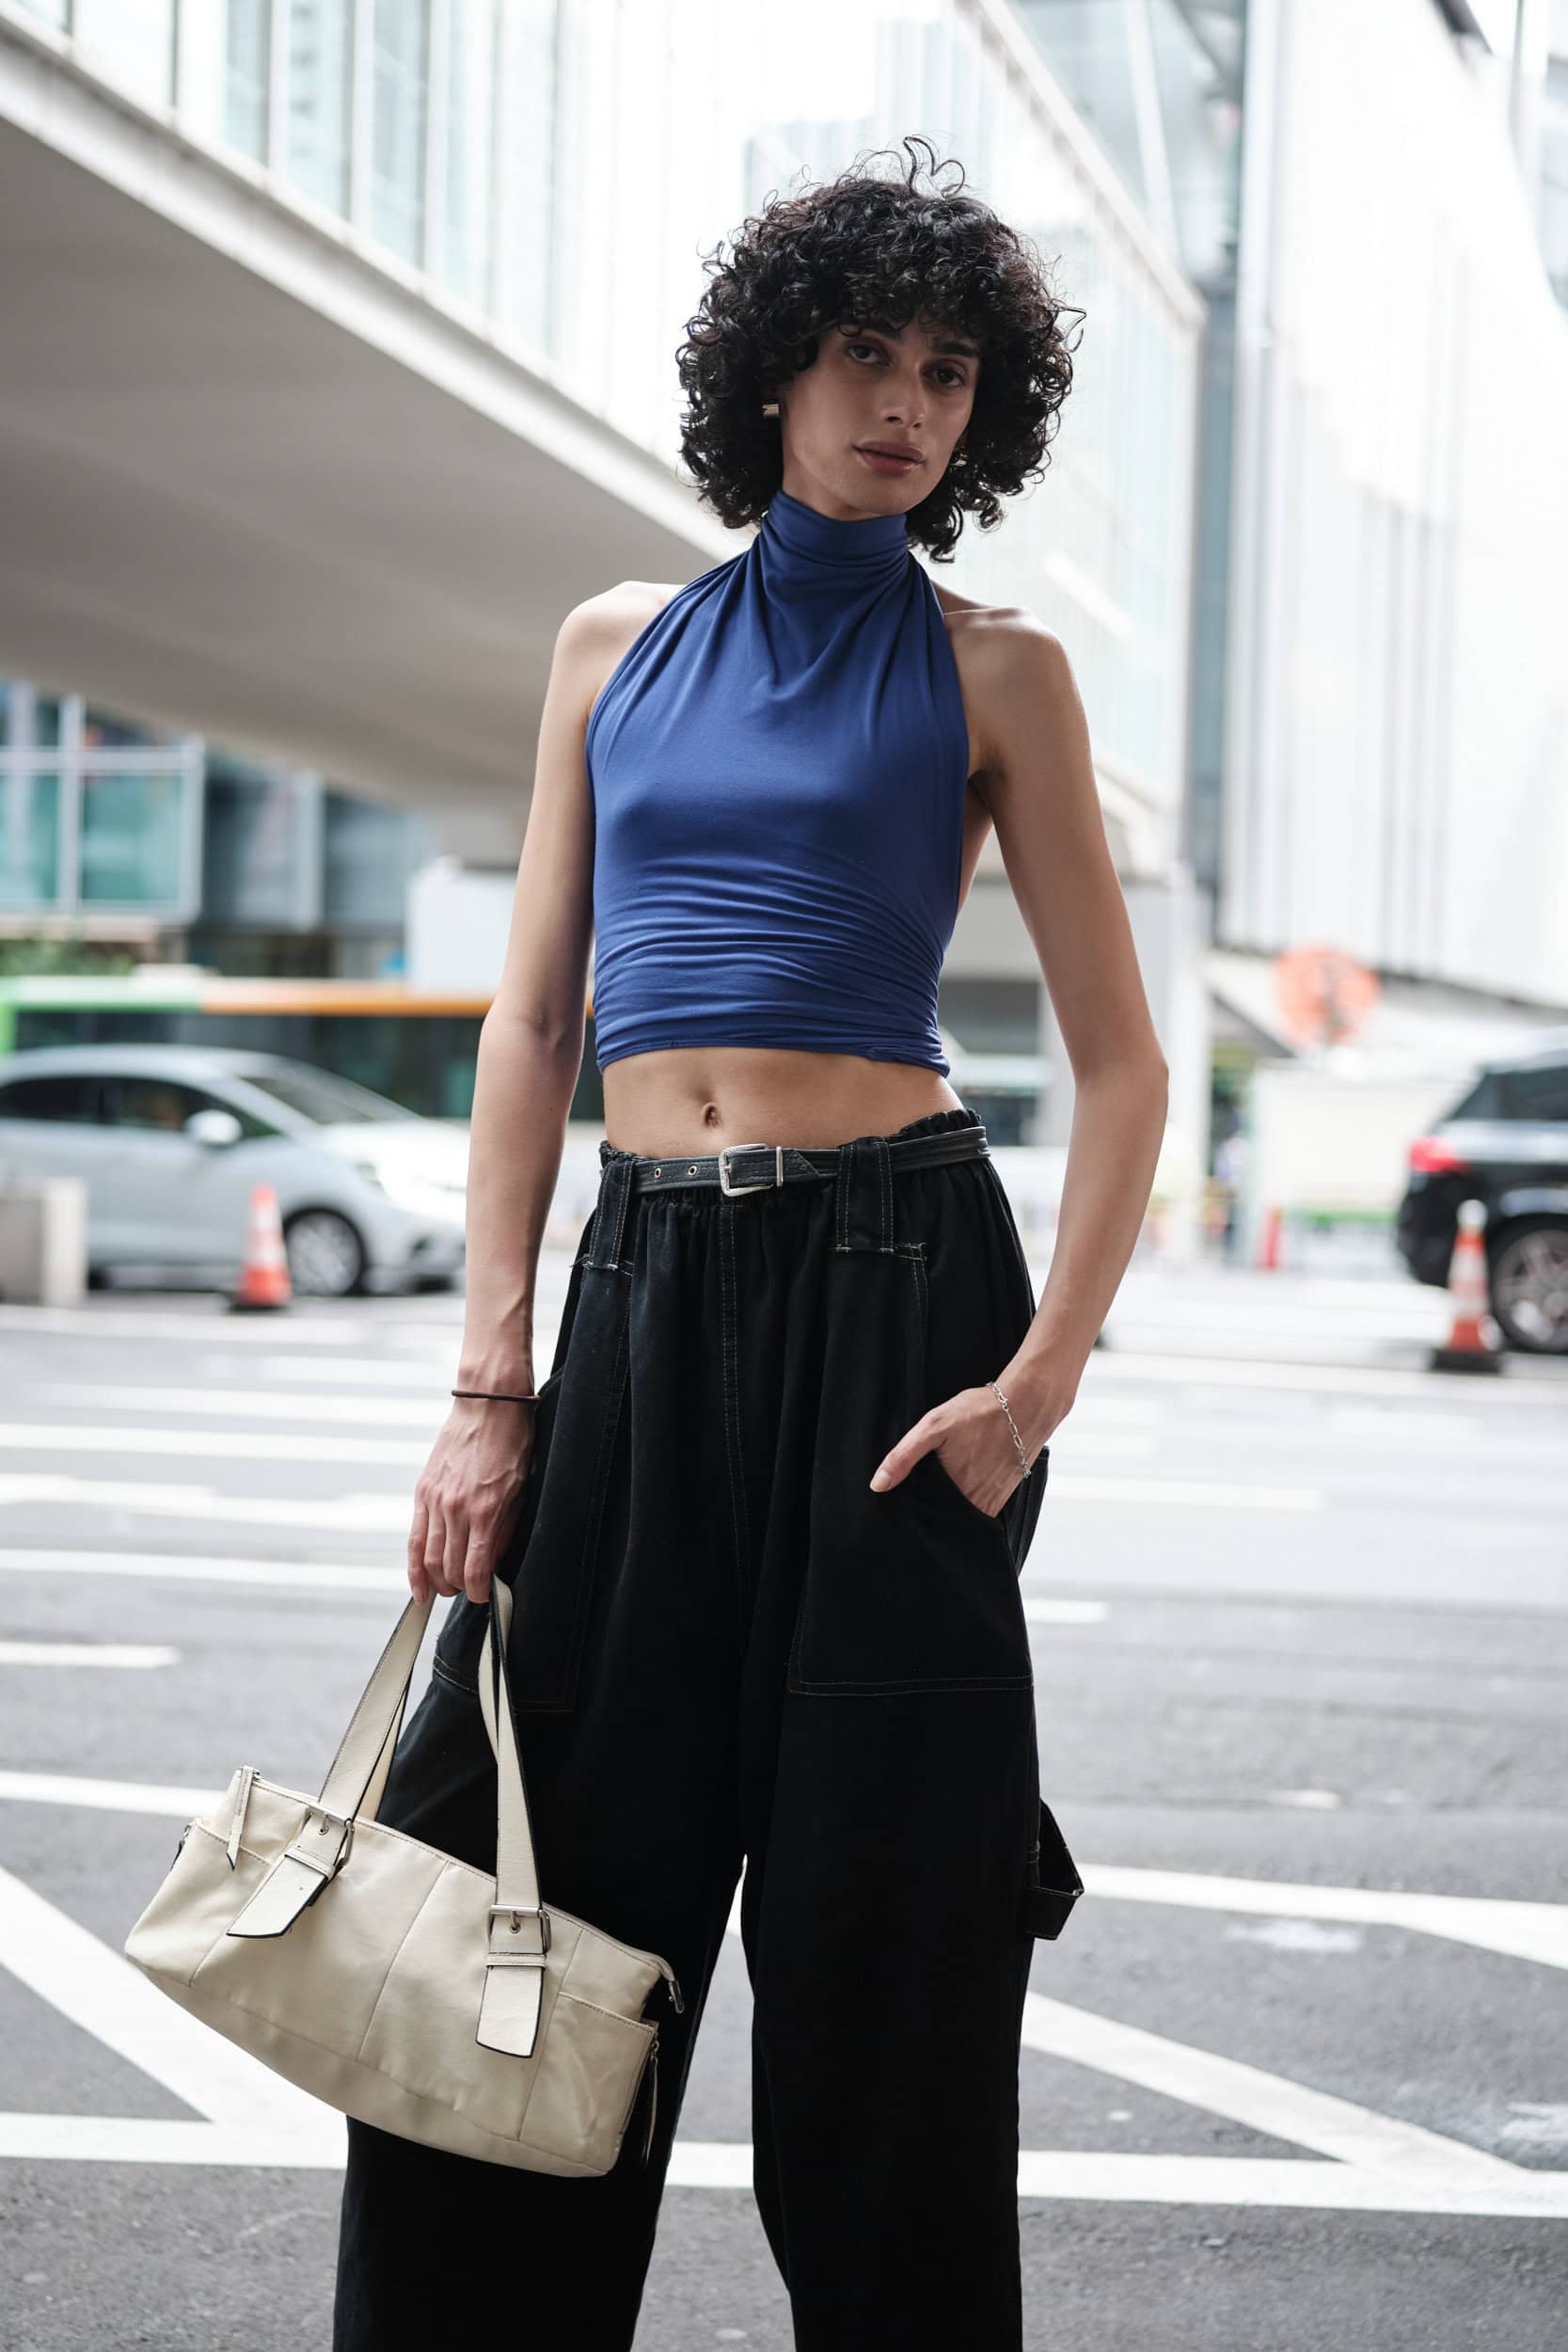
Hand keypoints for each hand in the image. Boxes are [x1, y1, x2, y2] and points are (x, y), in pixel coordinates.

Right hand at [407, 1397, 536, 1605]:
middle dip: (457, 1588)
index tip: (484, 1597)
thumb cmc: (512, 1444)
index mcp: (486, 1510)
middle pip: (448, 1568)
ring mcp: (436, 1500)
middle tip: (467, 1592)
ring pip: (428, 1558)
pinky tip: (418, 1587)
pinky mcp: (422, 1492)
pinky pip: (415, 1538)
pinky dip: (414, 1568)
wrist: (488, 1406)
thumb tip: (491, 1564)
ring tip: (446, 1589)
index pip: (475, 1568)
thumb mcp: (520, 1490)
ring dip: (437, 1582)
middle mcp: (457, 1508)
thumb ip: (504, 1530)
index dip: (478, 1591)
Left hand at [868, 1383, 1038, 1518]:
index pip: (922, 1512)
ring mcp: (990, 1502)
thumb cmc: (981, 1412)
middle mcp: (972, 1502)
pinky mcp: (1003, 1497)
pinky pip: (979, 1511)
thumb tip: (878, 1485)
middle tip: (924, 1488)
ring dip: (949, 1508)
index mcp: (951, 1489)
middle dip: (929, 1509)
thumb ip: (903, 1456)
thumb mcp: (934, 1425)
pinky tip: (962, 1485)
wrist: (1027, 1406)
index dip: (910, 1508)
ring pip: (961, 1516)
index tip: (902, 1500)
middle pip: (941, 1516)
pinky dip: (968, 1504)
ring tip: (942, 1486)